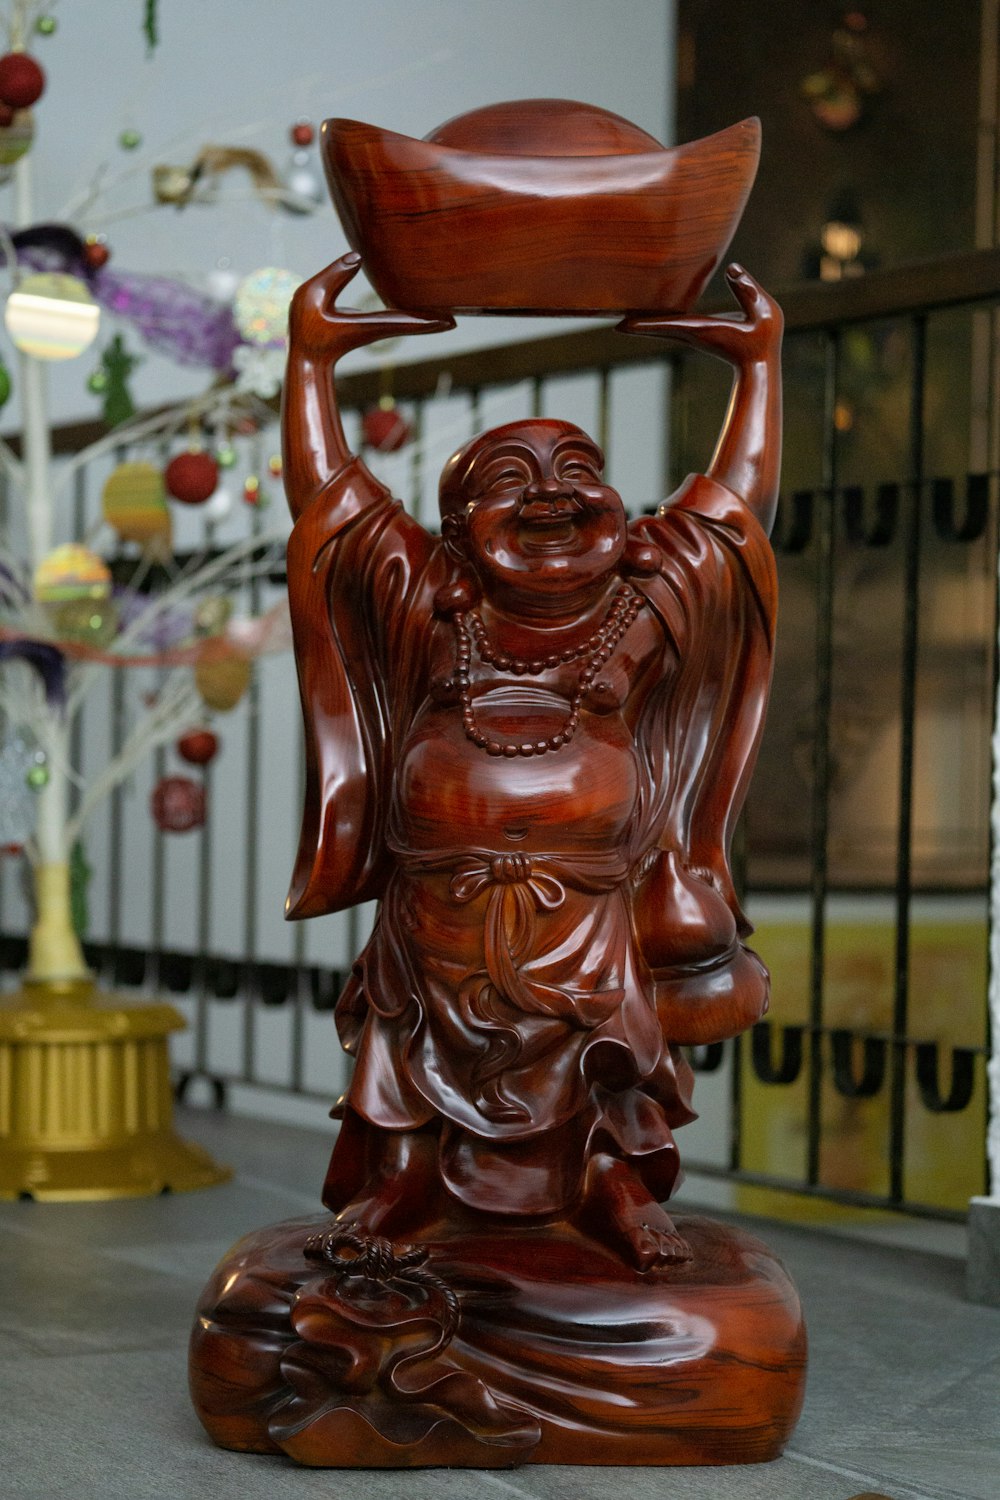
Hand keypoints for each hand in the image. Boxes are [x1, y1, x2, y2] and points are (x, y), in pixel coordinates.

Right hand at [288, 252, 454, 359]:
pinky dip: (414, 315)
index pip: (404, 320)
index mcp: (367, 324)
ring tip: (452, 311)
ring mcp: (375, 329)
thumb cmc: (306, 328)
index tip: (452, 322)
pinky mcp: (370, 327)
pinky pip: (398, 319)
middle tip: (462, 316)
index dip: (428, 319)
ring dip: (429, 317)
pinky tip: (423, 308)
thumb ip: (335, 274)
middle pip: (413, 323)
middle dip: (437, 319)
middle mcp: (377, 328)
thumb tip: (358, 256)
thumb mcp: (312, 294)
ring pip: (408, 322)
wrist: (305, 355)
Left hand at [617, 264, 781, 367]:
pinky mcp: (698, 333)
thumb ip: (748, 289)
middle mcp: (693, 333)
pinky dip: (655, 321)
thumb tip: (732, 268)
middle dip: (634, 323)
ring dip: (641, 322)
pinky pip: (670, 325)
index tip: (619, 325)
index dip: (643, 323)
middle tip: (609, 318)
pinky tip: (645, 316)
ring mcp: (694, 335)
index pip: (667, 324)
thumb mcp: (764, 310)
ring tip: (620, 315)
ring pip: (661, 327)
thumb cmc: (765, 338)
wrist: (761, 363)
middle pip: (657, 327)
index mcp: (703, 328)